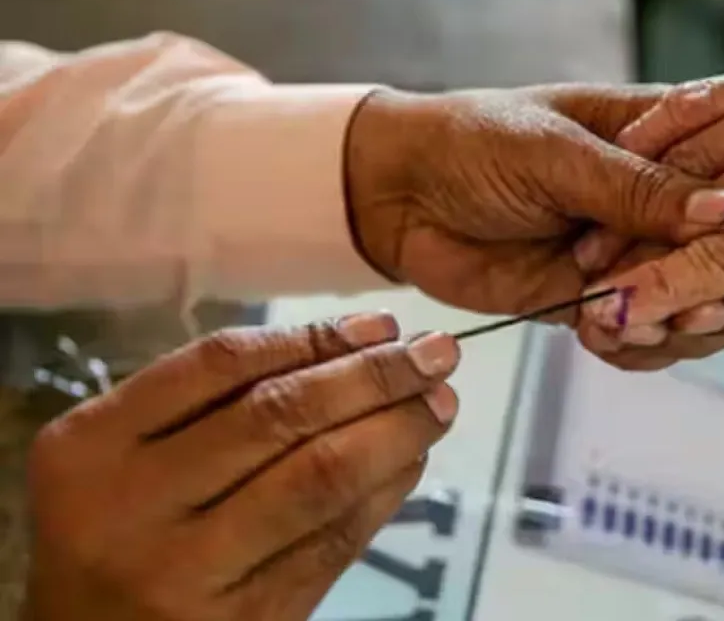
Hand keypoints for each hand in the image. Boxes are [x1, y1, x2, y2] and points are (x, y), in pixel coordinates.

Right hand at [23, 313, 458, 620]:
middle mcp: (134, 507)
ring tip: (438, 403)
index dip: (313, 337)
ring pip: (318, 479)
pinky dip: (385, 492)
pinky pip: (334, 542)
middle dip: (373, 377)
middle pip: (278, 416)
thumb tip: (358, 346)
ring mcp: (190, 571)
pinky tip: (411, 461)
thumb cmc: (113, 530)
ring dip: (395, 432)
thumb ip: (212, 402)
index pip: (220, 365)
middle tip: (437, 353)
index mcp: (92, 446)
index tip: (380, 324)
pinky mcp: (247, 620)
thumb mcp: (124, 456)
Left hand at [343, 85, 723, 320]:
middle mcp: (657, 200)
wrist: (394, 193)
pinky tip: (605, 338)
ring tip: (643, 326)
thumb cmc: (472, 140)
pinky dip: (634, 347)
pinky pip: (639, 335)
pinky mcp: (594, 300)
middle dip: (720, 289)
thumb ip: (640, 189)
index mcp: (666, 138)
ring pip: (691, 304)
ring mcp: (629, 254)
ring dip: (678, 325)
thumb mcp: (557, 152)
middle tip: (702, 309)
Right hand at [578, 0, 723, 401]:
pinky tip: (619, 160)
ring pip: (685, 157)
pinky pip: (698, 101)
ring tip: (585, 241)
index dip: (668, 288)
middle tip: (581, 292)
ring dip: (630, 201)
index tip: (616, 315)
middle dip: (631, 255)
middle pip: (693, 210)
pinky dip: (655, 134)